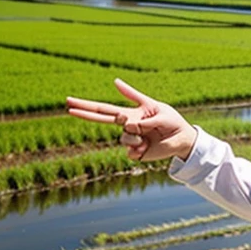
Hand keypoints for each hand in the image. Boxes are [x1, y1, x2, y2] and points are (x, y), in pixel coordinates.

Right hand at [66, 79, 197, 161]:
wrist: (183, 139)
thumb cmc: (171, 121)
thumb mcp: (157, 109)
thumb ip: (138, 110)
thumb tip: (119, 96)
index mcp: (130, 114)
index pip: (105, 109)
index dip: (87, 106)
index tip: (69, 101)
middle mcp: (127, 126)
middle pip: (101, 119)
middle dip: (85, 113)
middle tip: (67, 107)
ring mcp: (130, 140)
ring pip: (124, 138)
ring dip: (136, 136)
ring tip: (150, 135)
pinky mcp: (136, 153)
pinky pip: (131, 152)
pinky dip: (141, 148)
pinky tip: (149, 146)